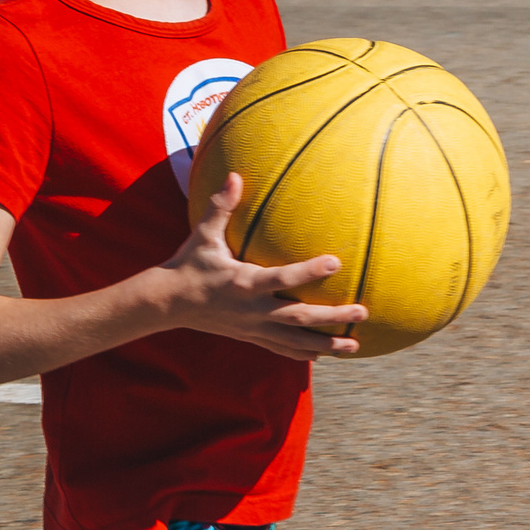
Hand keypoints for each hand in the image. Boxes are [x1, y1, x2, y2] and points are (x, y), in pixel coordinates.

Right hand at [168, 174, 365, 359]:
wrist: (167, 303)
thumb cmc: (188, 264)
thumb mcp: (203, 235)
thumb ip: (221, 206)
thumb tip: (234, 174)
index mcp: (243, 283)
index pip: (282, 278)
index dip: (309, 272)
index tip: (336, 262)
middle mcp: (252, 310)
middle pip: (299, 317)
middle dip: (332, 317)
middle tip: (362, 311)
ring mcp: (252, 327)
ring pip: (295, 340)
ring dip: (326, 344)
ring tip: (355, 345)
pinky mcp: (250, 337)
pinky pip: (281, 348)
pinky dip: (303, 353)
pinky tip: (324, 355)